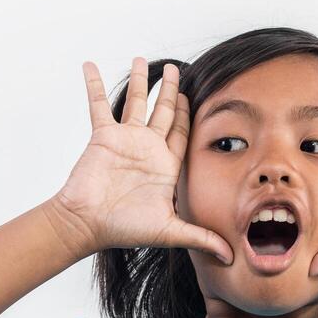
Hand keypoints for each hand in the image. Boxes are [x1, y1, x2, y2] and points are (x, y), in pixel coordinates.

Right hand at [48, 57, 234, 263]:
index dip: (191, 114)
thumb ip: (201, 238)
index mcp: (165, 165)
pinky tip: (90, 64)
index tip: (196, 95)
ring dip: (139, 81)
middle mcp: (147, 148)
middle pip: (164, 112)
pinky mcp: (103, 136)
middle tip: (178, 70)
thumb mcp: (170, 231)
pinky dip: (93, 84)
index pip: (183, 133)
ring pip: (135, 102)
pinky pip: (98, 104)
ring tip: (142, 59)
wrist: (88, 224)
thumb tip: (230, 258)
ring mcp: (124, 140)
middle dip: (171, 91)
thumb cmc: (125, 229)